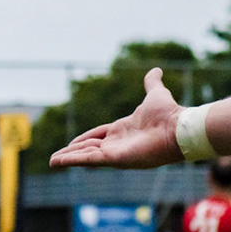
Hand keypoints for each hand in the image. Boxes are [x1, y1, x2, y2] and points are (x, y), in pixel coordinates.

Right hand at [50, 68, 184, 168]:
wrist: (178, 127)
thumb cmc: (169, 114)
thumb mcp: (155, 94)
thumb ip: (152, 83)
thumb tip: (156, 70)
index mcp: (124, 130)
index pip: (99, 135)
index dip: (86, 138)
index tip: (73, 141)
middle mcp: (119, 143)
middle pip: (90, 148)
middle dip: (73, 151)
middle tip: (57, 157)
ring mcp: (116, 152)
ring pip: (86, 155)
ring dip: (68, 158)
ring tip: (52, 162)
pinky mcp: (115, 159)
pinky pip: (88, 160)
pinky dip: (71, 160)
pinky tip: (56, 162)